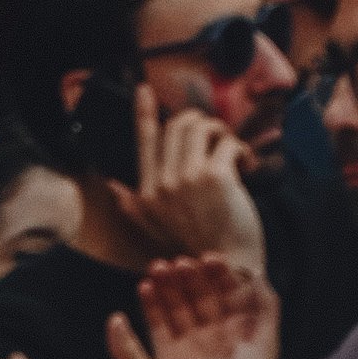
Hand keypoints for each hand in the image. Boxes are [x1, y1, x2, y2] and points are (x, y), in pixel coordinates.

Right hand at [115, 82, 265, 268]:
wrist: (228, 268)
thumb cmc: (196, 246)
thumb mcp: (153, 228)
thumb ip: (131, 204)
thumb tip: (111, 184)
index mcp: (147, 193)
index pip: (143, 142)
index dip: (143, 112)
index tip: (143, 90)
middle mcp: (163, 183)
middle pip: (177, 126)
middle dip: (200, 123)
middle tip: (215, 136)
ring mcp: (188, 178)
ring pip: (201, 127)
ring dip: (220, 132)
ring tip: (230, 149)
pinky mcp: (216, 176)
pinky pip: (228, 142)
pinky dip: (240, 149)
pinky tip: (246, 164)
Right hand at [139, 256, 279, 358]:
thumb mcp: (267, 345)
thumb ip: (266, 307)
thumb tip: (259, 273)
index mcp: (240, 333)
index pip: (228, 294)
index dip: (219, 274)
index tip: (209, 258)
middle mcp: (214, 338)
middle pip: (200, 297)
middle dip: (190, 277)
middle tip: (180, 262)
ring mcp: (189, 347)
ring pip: (176, 307)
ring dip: (167, 286)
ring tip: (158, 266)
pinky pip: (156, 326)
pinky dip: (150, 306)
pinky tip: (145, 287)